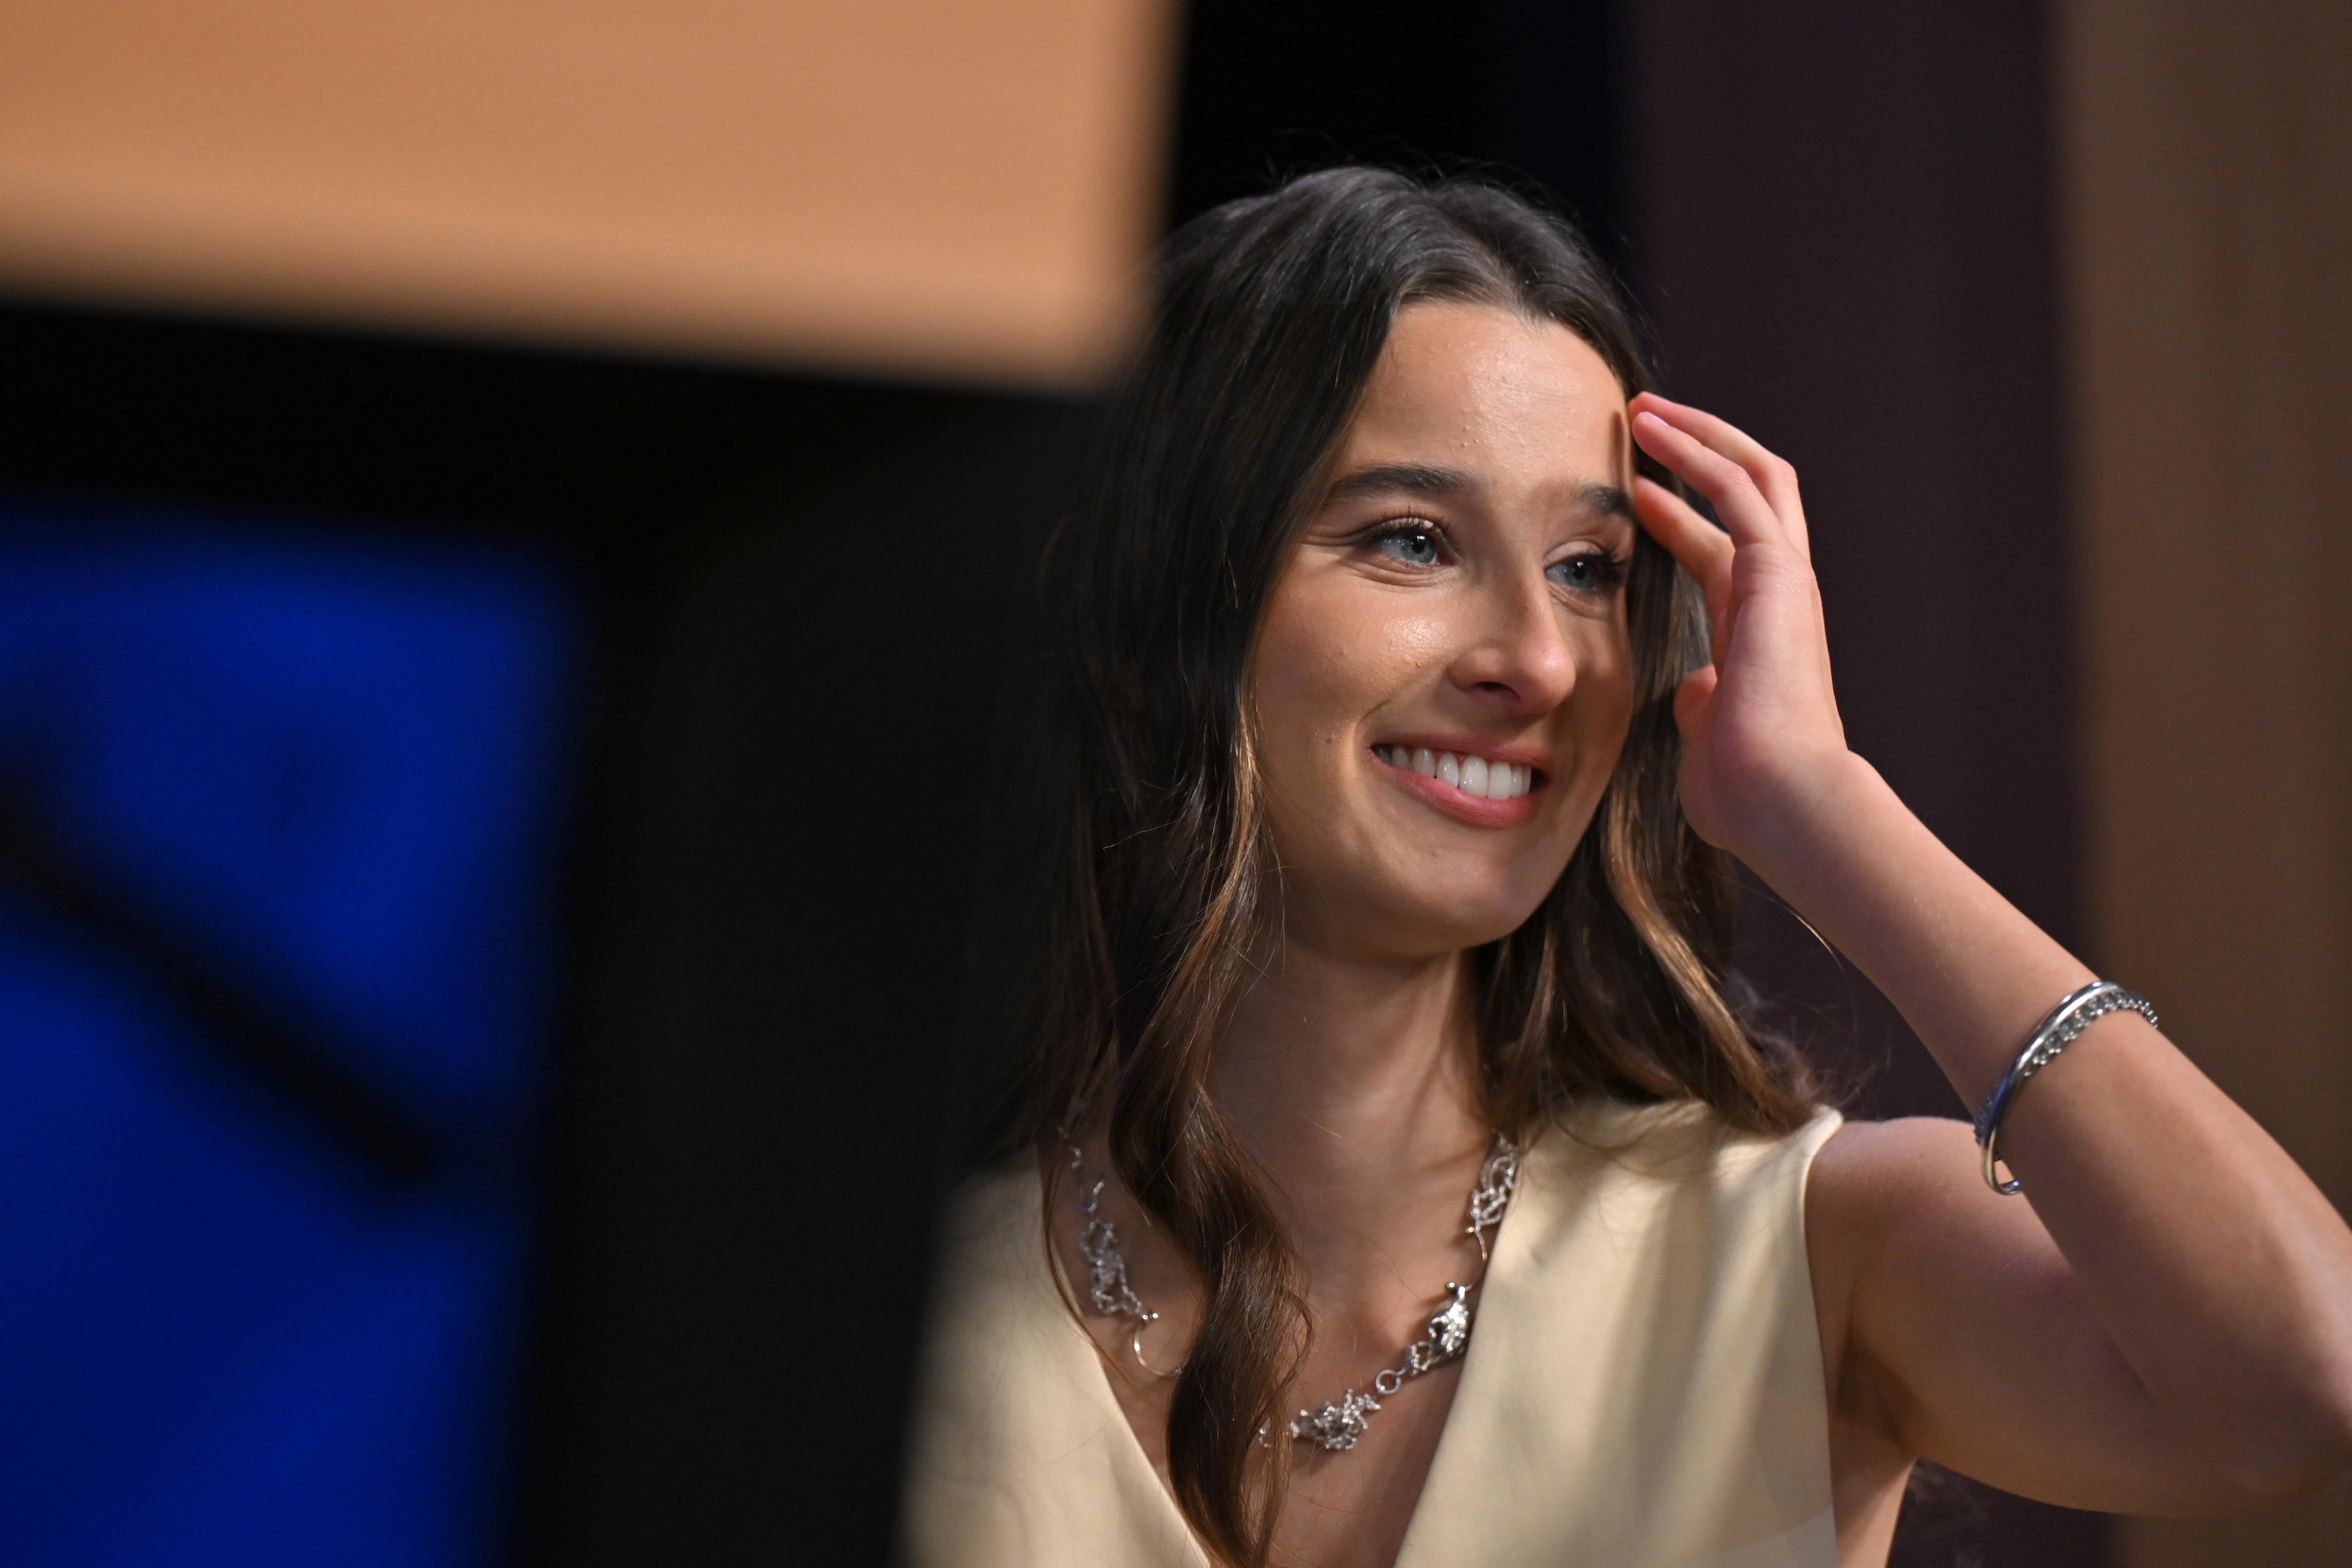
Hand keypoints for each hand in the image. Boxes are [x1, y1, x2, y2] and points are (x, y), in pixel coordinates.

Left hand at [1626, 393, 1849, 856]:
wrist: (1782, 800)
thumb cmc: (1744, 791)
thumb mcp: (1707, 739)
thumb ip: (1701, 707)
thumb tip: (1693, 692)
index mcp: (1757, 632)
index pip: (1721, 550)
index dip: (1680, 514)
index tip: (1638, 491)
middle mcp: (1777, 595)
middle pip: (1749, 495)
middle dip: (1698, 451)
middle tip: (1646, 420)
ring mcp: (1784, 579)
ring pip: (1750, 476)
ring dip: (1695, 436)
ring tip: (1643, 408)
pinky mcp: (1779, 572)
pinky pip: (1739, 490)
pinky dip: (1698, 453)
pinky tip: (1656, 432)